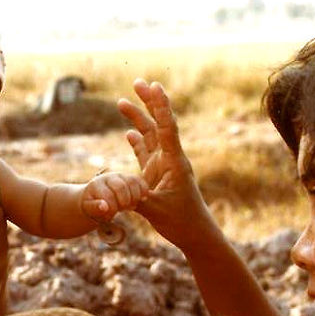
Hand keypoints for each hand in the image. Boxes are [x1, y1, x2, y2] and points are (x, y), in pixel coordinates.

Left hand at [80, 172, 147, 221]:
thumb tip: (104, 206)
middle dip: (123, 202)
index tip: (109, 216)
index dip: (112, 209)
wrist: (96, 198)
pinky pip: (141, 182)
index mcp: (96, 184)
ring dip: (134, 198)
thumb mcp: (89, 209)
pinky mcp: (130, 178)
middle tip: (120, 210)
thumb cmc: (92, 205)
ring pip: (132, 182)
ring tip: (128, 206)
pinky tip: (140, 201)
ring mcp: (120, 176)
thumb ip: (94, 208)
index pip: (108, 196)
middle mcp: (108, 177)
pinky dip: (143, 192)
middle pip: (121, 187)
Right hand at [117, 79, 215, 248]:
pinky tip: (128, 132)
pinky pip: (145, 153)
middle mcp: (170, 159)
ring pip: (149, 135)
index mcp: (174, 162)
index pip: (167, 129)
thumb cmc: (180, 222)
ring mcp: (163, 166)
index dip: (161, 107)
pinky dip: (136, 141)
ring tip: (121, 102)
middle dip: (149, 102)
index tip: (155, 87)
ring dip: (137, 118)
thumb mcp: (157, 211)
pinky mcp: (156, 175)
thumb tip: (120, 189)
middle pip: (158, 124)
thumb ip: (137, 198)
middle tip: (138, 82)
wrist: (194, 233)